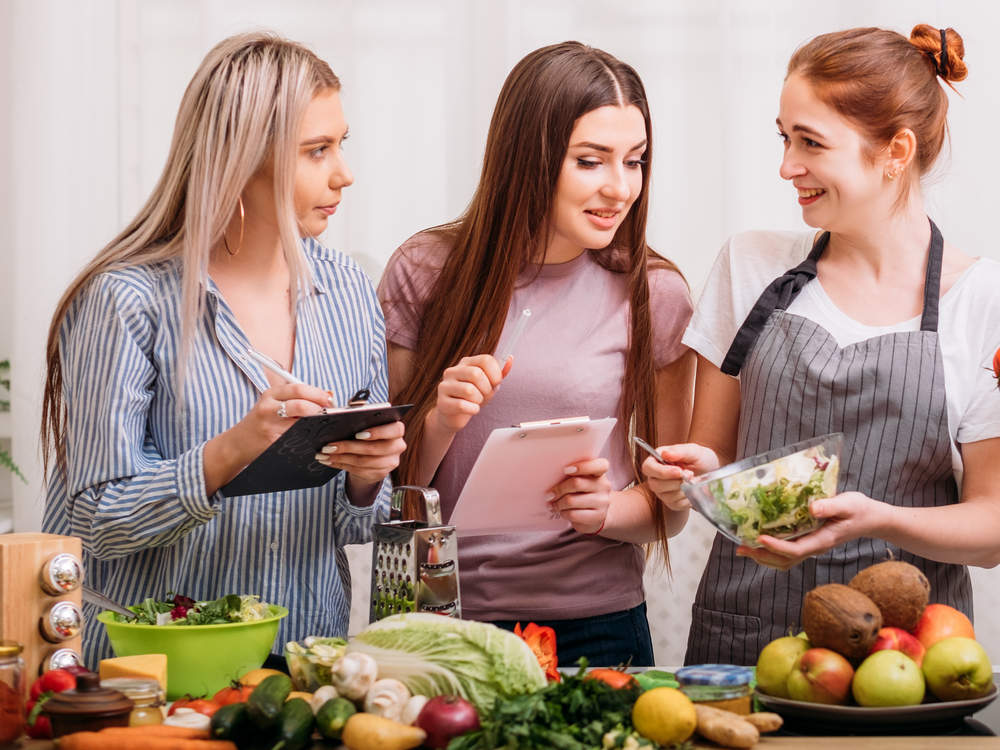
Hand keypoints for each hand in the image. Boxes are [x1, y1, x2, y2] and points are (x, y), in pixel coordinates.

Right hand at [233, 383, 332, 460]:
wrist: (237, 443)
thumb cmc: (261, 421)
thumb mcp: (272, 403)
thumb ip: (296, 397)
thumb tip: (328, 395)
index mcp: (270, 394)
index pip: (298, 388)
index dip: (318, 393)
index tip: (330, 399)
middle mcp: (268, 408)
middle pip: (300, 405)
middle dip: (320, 409)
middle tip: (331, 413)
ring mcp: (269, 426)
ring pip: (300, 423)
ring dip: (316, 424)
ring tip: (323, 425)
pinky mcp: (272, 442)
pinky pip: (296, 438)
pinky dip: (308, 437)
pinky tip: (313, 437)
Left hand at [316, 420, 406, 485]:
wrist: (373, 455)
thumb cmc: (368, 433)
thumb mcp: (366, 422)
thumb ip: (360, 415)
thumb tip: (344, 412)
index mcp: (397, 429)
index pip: (394, 430)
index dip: (377, 432)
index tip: (357, 434)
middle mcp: (398, 446)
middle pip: (374, 448)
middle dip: (349, 447)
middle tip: (329, 446)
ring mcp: (390, 462)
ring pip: (364, 462)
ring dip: (341, 458)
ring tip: (325, 454)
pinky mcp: (380, 473)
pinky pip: (359, 471)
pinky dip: (341, 465)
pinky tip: (329, 461)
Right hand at [429, 354, 511, 433]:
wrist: (453, 416)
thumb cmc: (472, 398)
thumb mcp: (488, 384)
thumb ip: (499, 373)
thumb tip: (510, 359)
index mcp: (466, 363)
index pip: (485, 360)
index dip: (496, 373)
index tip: (496, 383)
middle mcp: (452, 371)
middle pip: (476, 374)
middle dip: (486, 388)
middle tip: (484, 395)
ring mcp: (444, 386)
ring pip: (469, 390)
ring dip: (478, 400)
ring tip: (476, 402)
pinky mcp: (442, 402)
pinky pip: (462, 405)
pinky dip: (472, 410)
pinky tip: (471, 409)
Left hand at [547, 458, 610, 534]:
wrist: (597, 513)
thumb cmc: (583, 492)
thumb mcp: (581, 480)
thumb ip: (572, 474)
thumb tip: (550, 477)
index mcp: (600, 472)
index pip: (600, 465)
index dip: (582, 467)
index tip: (565, 470)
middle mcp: (604, 486)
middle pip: (576, 483)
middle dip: (559, 489)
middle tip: (549, 495)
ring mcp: (602, 502)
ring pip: (571, 500)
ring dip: (558, 503)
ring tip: (552, 505)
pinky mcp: (597, 517)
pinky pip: (573, 514)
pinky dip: (563, 513)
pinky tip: (562, 512)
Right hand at [641, 443, 718, 510]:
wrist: (712, 476)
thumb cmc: (701, 461)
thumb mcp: (695, 452)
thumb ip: (680, 451)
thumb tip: (665, 454)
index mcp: (658, 460)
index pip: (648, 467)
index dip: (661, 471)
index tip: (679, 471)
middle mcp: (656, 476)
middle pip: (654, 484)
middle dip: (674, 482)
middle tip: (691, 475)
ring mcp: (662, 490)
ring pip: (665, 495)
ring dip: (683, 489)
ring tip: (694, 481)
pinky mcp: (671, 502)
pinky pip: (675, 504)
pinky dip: (687, 498)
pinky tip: (693, 490)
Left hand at [736, 491, 883, 569]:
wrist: (871, 519)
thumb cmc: (860, 509)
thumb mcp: (848, 503)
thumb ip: (830, 505)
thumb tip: (811, 508)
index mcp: (823, 540)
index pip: (796, 549)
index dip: (776, 546)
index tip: (760, 537)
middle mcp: (815, 547)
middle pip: (785, 560)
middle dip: (762, 555)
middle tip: (741, 548)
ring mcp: (811, 547)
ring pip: (784, 560)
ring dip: (762, 557)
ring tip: (742, 548)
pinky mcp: (808, 542)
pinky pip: (787, 553)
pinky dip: (770, 551)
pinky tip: (757, 542)